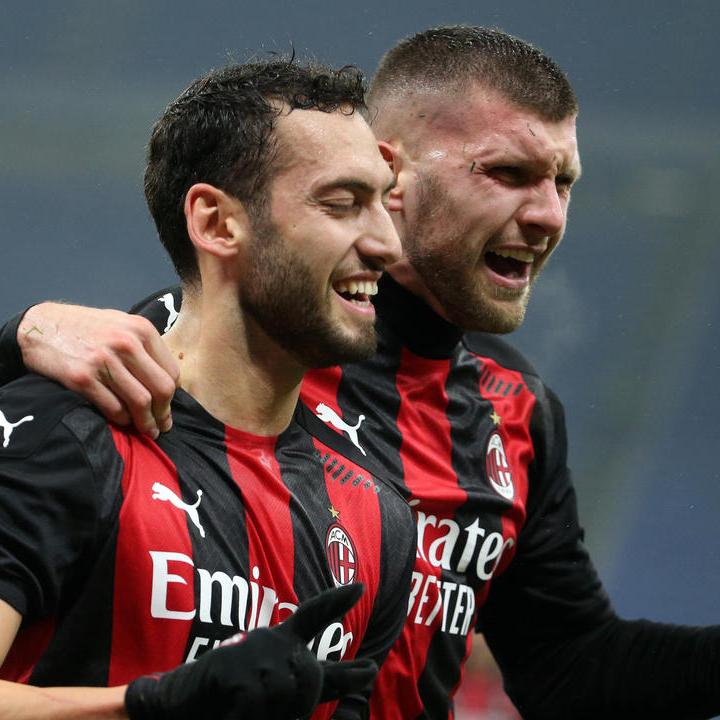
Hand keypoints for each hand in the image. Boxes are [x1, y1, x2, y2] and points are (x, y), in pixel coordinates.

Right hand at [17, 303, 178, 437]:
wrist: (40, 326)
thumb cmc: (85, 327)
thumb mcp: (121, 324)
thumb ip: (145, 347)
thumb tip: (167, 381)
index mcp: (141, 330)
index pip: (171, 371)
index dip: (173, 394)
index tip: (168, 406)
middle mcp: (126, 343)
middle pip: (161, 388)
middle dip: (164, 413)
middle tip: (163, 426)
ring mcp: (104, 361)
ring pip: (140, 402)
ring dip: (146, 422)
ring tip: (148, 431)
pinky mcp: (82, 378)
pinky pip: (113, 408)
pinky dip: (122, 420)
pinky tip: (124, 422)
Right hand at [124, 584, 375, 719]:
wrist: (173, 705)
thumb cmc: (225, 699)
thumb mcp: (271, 688)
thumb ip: (304, 682)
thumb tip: (354, 681)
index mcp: (280, 642)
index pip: (313, 616)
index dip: (337, 600)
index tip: (360, 586)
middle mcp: (270, 641)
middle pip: (312, 676)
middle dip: (303, 703)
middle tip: (274, 711)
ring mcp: (252, 653)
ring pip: (288, 695)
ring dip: (271, 714)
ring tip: (244, 710)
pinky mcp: (232, 669)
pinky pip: (257, 706)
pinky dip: (246, 718)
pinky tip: (232, 713)